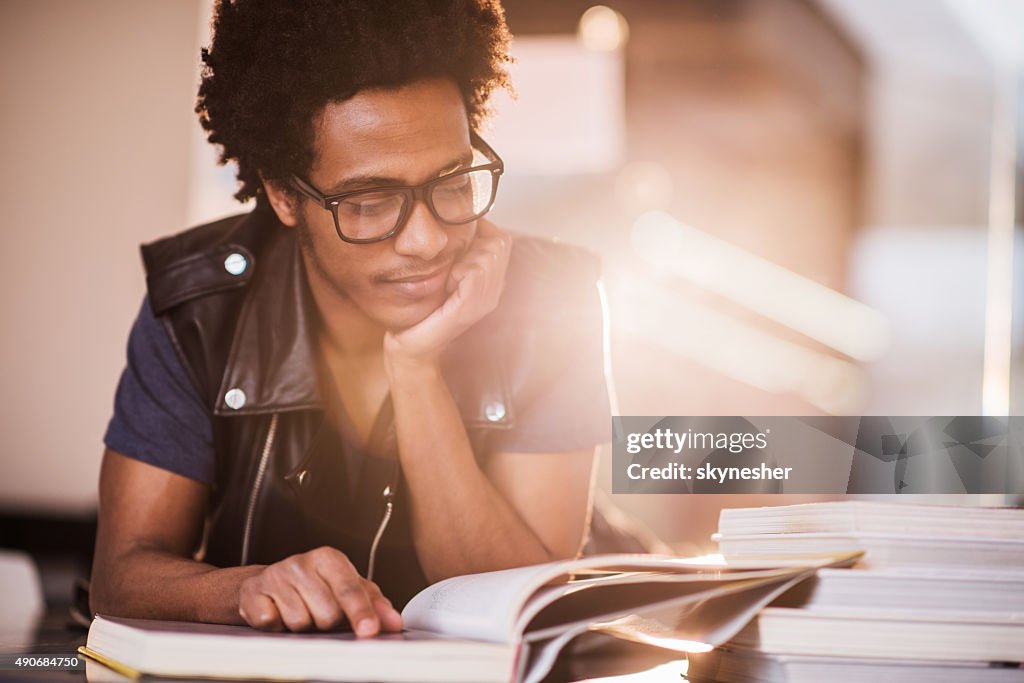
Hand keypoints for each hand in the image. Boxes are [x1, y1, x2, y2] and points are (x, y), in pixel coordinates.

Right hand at [237, 546, 402, 634]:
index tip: (369, 630)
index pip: (349, 589)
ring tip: (300, 612)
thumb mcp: (347, 588)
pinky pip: (272, 623)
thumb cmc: (314, 586)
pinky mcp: (252, 593)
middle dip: (327, 623)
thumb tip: (394, 621)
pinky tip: (279, 614)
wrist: (266, 583)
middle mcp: (301, 563)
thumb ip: (374, 603)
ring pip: (300, 623)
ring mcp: (275, 576)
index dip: (361, 612)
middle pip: (326, 613)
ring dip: (303, 627)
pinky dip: (277, 627)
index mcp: (329, 558)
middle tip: (321, 614)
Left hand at [384, 219, 510, 367]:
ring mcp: (485, 302)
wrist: (410, 348)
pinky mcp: (469, 309)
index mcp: (490, 282)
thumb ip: (456, 255)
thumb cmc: (421, 310)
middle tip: (453, 261)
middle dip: (475, 240)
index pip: (502, 239)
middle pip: (500, 242)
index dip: (481, 228)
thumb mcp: (442, 275)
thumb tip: (457, 222)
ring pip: (489, 254)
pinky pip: (476, 272)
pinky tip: (449, 281)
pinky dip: (461, 269)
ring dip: (466, 256)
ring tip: (450, 274)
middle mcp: (494, 292)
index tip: (458, 237)